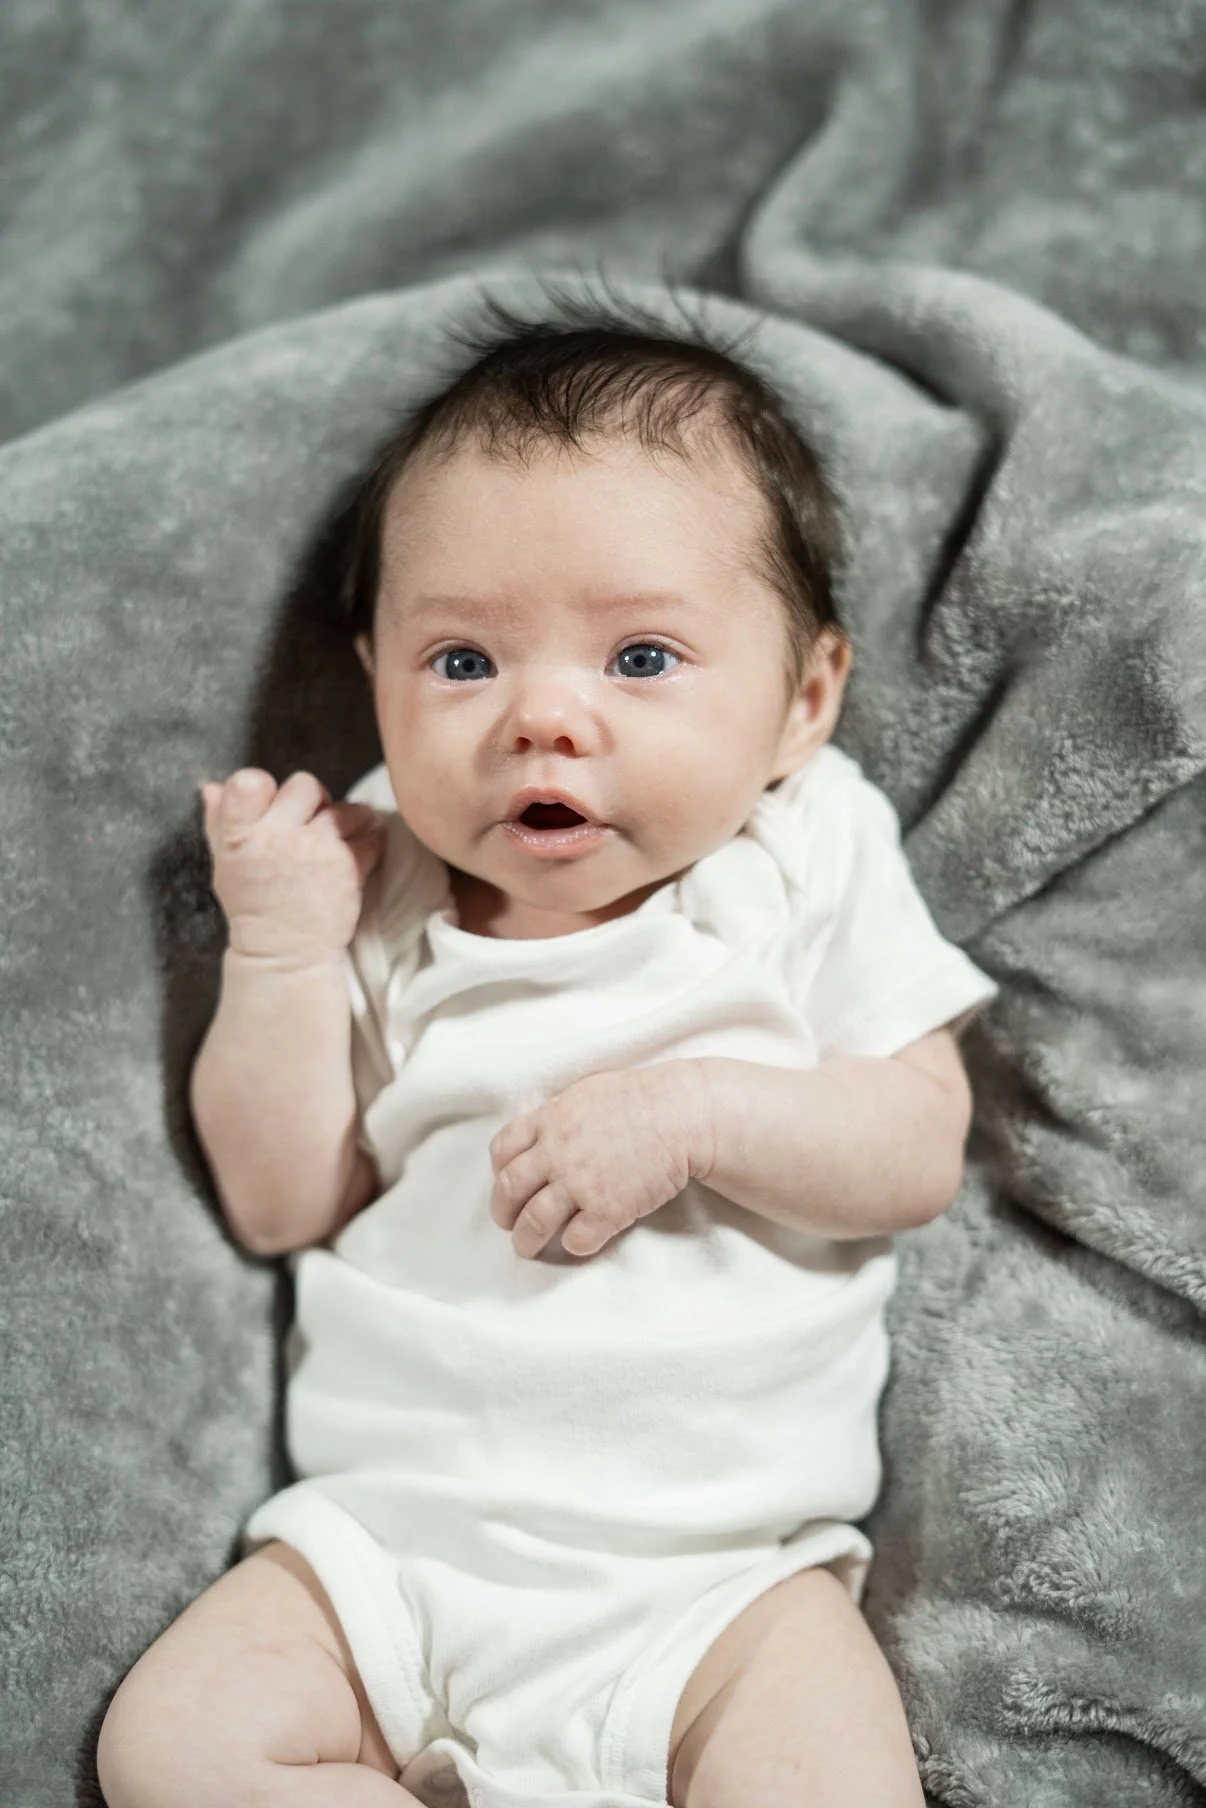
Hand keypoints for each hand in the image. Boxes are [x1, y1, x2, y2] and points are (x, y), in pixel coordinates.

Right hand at [200, 769, 384, 965]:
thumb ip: (218, 823)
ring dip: (349, 820)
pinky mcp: (347, 867)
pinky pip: (370, 836)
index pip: (249, 781)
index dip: (267, 787)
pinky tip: (361, 852)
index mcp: (240, 836)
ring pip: (344, 808)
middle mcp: (276, 838)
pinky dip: (371, 842)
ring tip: (341, 839)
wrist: (283, 955)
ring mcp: (314, 850)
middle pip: (305, 785)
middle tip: (314, 824)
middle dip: (314, 801)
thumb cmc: (254, 909)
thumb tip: (212, 786)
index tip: (274, 804)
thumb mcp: (225, 866)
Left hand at [488, 1062, 707, 1258]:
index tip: (505, 1182)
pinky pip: (576, 1239)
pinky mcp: (607, 1210)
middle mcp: (556, 1153)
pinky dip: (573, 1245)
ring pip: (534, 1222)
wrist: (682, 1114)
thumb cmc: (641, 1097)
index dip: (499, 1171)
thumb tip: (543, 1130)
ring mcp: (579, 1183)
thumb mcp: (587, 1092)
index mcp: (550, 1120)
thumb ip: (559, 1114)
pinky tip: (579, 1241)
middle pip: (509, 1189)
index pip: (503, 1149)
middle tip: (507, 1223)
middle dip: (502, 1212)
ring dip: (525, 1240)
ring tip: (527, 1248)